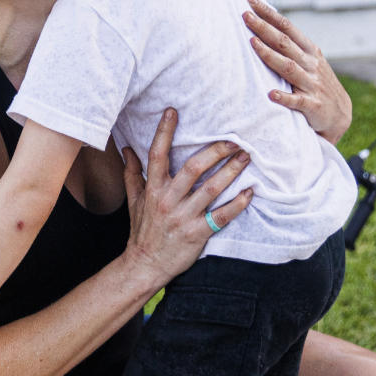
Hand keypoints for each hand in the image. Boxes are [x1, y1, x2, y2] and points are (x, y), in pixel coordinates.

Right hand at [121, 108, 254, 287]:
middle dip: (215, 151)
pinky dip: (237, 204)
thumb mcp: (134, 201)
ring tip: (246, 157)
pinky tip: (250, 192)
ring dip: (231, 172)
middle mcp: (168, 200)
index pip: (157, 155)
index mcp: (153, 189)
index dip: (164, 132)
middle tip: (233, 139)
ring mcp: (183, 217)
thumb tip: (126, 149)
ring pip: (211, 189)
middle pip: (193, 168)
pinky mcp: (197, 234)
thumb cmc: (142, 230)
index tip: (173, 111)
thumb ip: (132, 173)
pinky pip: (221, 216)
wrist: (145, 264)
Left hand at [243, 0, 351, 143]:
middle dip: (264, 28)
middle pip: (284, 43)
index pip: (287, 27)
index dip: (269, 14)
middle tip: (244, 15)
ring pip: (288, 67)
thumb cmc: (317, 85)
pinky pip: (297, 101)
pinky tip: (270, 94)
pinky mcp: (313, 105)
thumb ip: (292, 48)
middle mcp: (311, 64)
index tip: (250, 0)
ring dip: (269, 55)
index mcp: (310, 51)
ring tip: (252, 43)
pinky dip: (284, 97)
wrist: (340, 115)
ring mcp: (312, 84)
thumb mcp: (310, 62)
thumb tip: (266, 27)